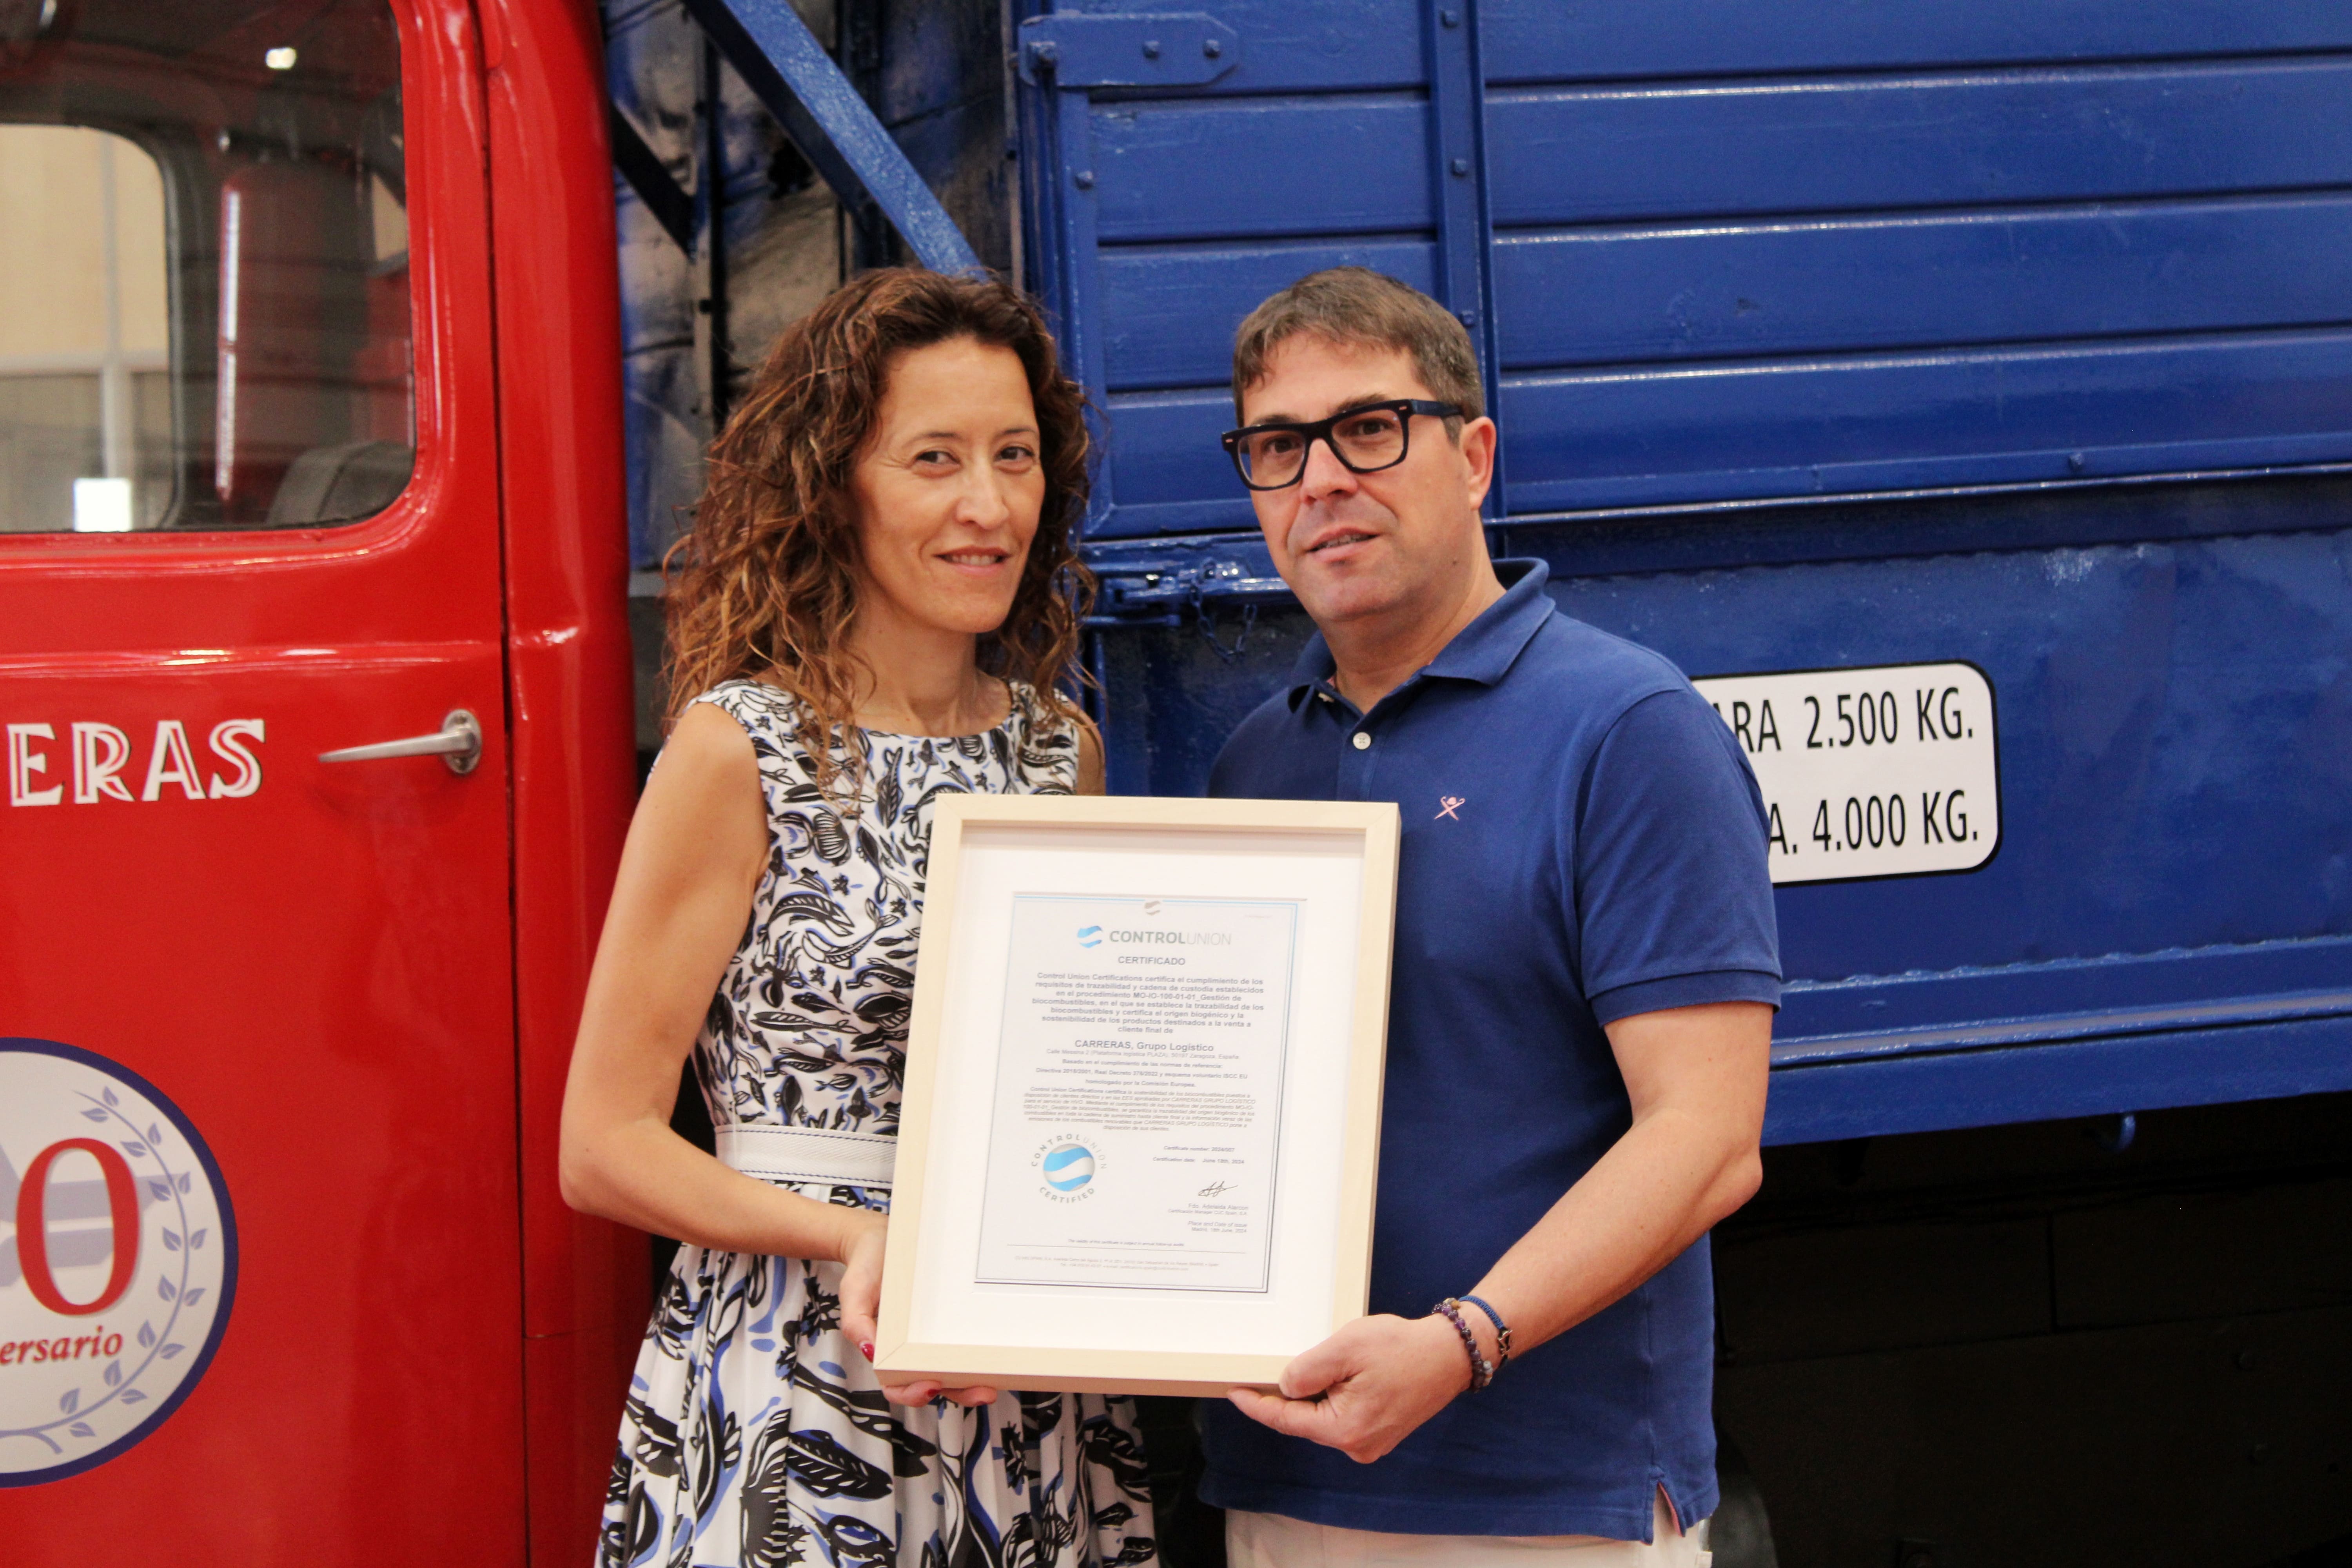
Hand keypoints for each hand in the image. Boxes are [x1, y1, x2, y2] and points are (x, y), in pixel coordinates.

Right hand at [833, 1213, 999, 1408]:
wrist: (881, 1237)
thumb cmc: (866, 1267)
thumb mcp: (854, 1291)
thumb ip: (856, 1322)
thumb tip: (870, 1352)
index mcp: (886, 1352)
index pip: (898, 1386)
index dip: (914, 1394)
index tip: (931, 1385)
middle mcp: (913, 1350)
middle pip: (938, 1385)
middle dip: (961, 1393)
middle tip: (984, 1392)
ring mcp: (934, 1337)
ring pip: (956, 1370)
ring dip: (976, 1380)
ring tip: (997, 1382)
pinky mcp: (950, 1319)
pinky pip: (964, 1341)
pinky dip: (980, 1352)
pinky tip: (997, 1350)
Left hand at [1228, 1313, 1469, 1463]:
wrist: (1449, 1354)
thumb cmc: (1401, 1348)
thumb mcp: (1346, 1348)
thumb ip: (1309, 1370)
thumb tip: (1284, 1386)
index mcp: (1345, 1429)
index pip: (1287, 1421)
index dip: (1258, 1405)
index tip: (1233, 1392)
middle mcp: (1357, 1445)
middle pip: (1304, 1422)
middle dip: (1282, 1400)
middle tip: (1257, 1375)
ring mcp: (1370, 1442)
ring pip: (1323, 1419)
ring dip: (1309, 1398)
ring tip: (1297, 1369)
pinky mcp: (1380, 1432)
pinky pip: (1342, 1417)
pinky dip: (1329, 1400)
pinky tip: (1328, 1378)